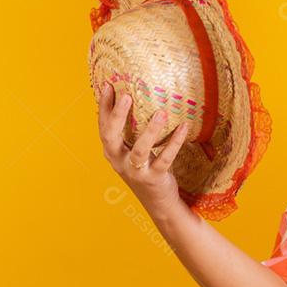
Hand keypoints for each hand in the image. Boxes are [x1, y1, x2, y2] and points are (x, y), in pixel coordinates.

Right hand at [97, 80, 190, 212]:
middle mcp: (119, 161)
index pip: (103, 126)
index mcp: (112, 152)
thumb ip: (130, 131)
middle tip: (127, 95)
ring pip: (140, 150)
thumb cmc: (145, 168)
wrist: (158, 201)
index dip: (104, 106)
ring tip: (161, 113)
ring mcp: (136, 171)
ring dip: (150, 131)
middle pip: (111, 137)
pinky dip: (175, 142)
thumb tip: (136, 96)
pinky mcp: (154, 178)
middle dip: (117, 116)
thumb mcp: (133, 150)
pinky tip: (184, 127)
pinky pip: (165, 158)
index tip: (108, 85)